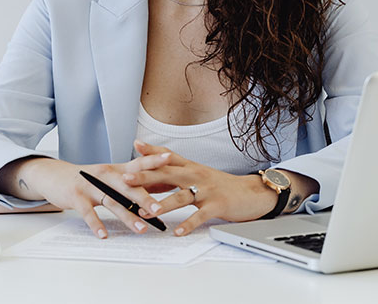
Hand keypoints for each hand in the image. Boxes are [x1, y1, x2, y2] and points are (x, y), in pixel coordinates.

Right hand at [0, 156, 173, 238]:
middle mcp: (105, 175)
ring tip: (141, 229)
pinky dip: (96, 224)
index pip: (138, 163)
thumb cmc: (87, 178)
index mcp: (116, 169)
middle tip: (160, 209)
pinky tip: (103, 235)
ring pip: (112, 202)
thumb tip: (157, 188)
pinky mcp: (76, 197)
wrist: (55, 175)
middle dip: (144, 198)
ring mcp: (90, 186)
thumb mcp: (109, 176)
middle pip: (128, 186)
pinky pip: (88, 213)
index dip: (154, 160)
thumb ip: (130, 180)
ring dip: (127, 217)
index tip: (171, 159)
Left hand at [119, 140, 280, 236]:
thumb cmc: (220, 185)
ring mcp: (207, 190)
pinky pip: (200, 216)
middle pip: (168, 173)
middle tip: (126, 179)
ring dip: (164, 204)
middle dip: (146, 176)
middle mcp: (197, 175)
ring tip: (148, 212)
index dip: (152, 150)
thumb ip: (178, 171)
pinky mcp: (217, 205)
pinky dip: (188, 224)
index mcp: (191, 167)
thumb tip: (155, 169)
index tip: (134, 146)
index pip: (168, 156)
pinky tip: (178, 231)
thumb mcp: (198, 174)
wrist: (251, 193)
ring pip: (182, 196)